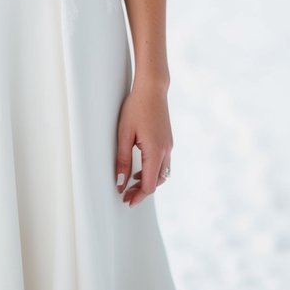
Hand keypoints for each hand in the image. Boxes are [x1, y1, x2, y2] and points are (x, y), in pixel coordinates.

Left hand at [115, 81, 172, 206]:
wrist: (152, 88)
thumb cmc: (136, 107)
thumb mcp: (124, 134)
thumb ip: (123, 160)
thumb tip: (121, 183)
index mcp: (155, 152)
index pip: (149, 185)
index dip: (138, 196)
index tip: (126, 201)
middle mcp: (166, 151)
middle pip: (157, 182)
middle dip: (142, 191)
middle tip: (126, 195)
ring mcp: (169, 145)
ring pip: (162, 173)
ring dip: (148, 181)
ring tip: (131, 182)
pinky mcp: (168, 139)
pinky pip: (163, 162)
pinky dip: (152, 170)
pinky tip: (141, 167)